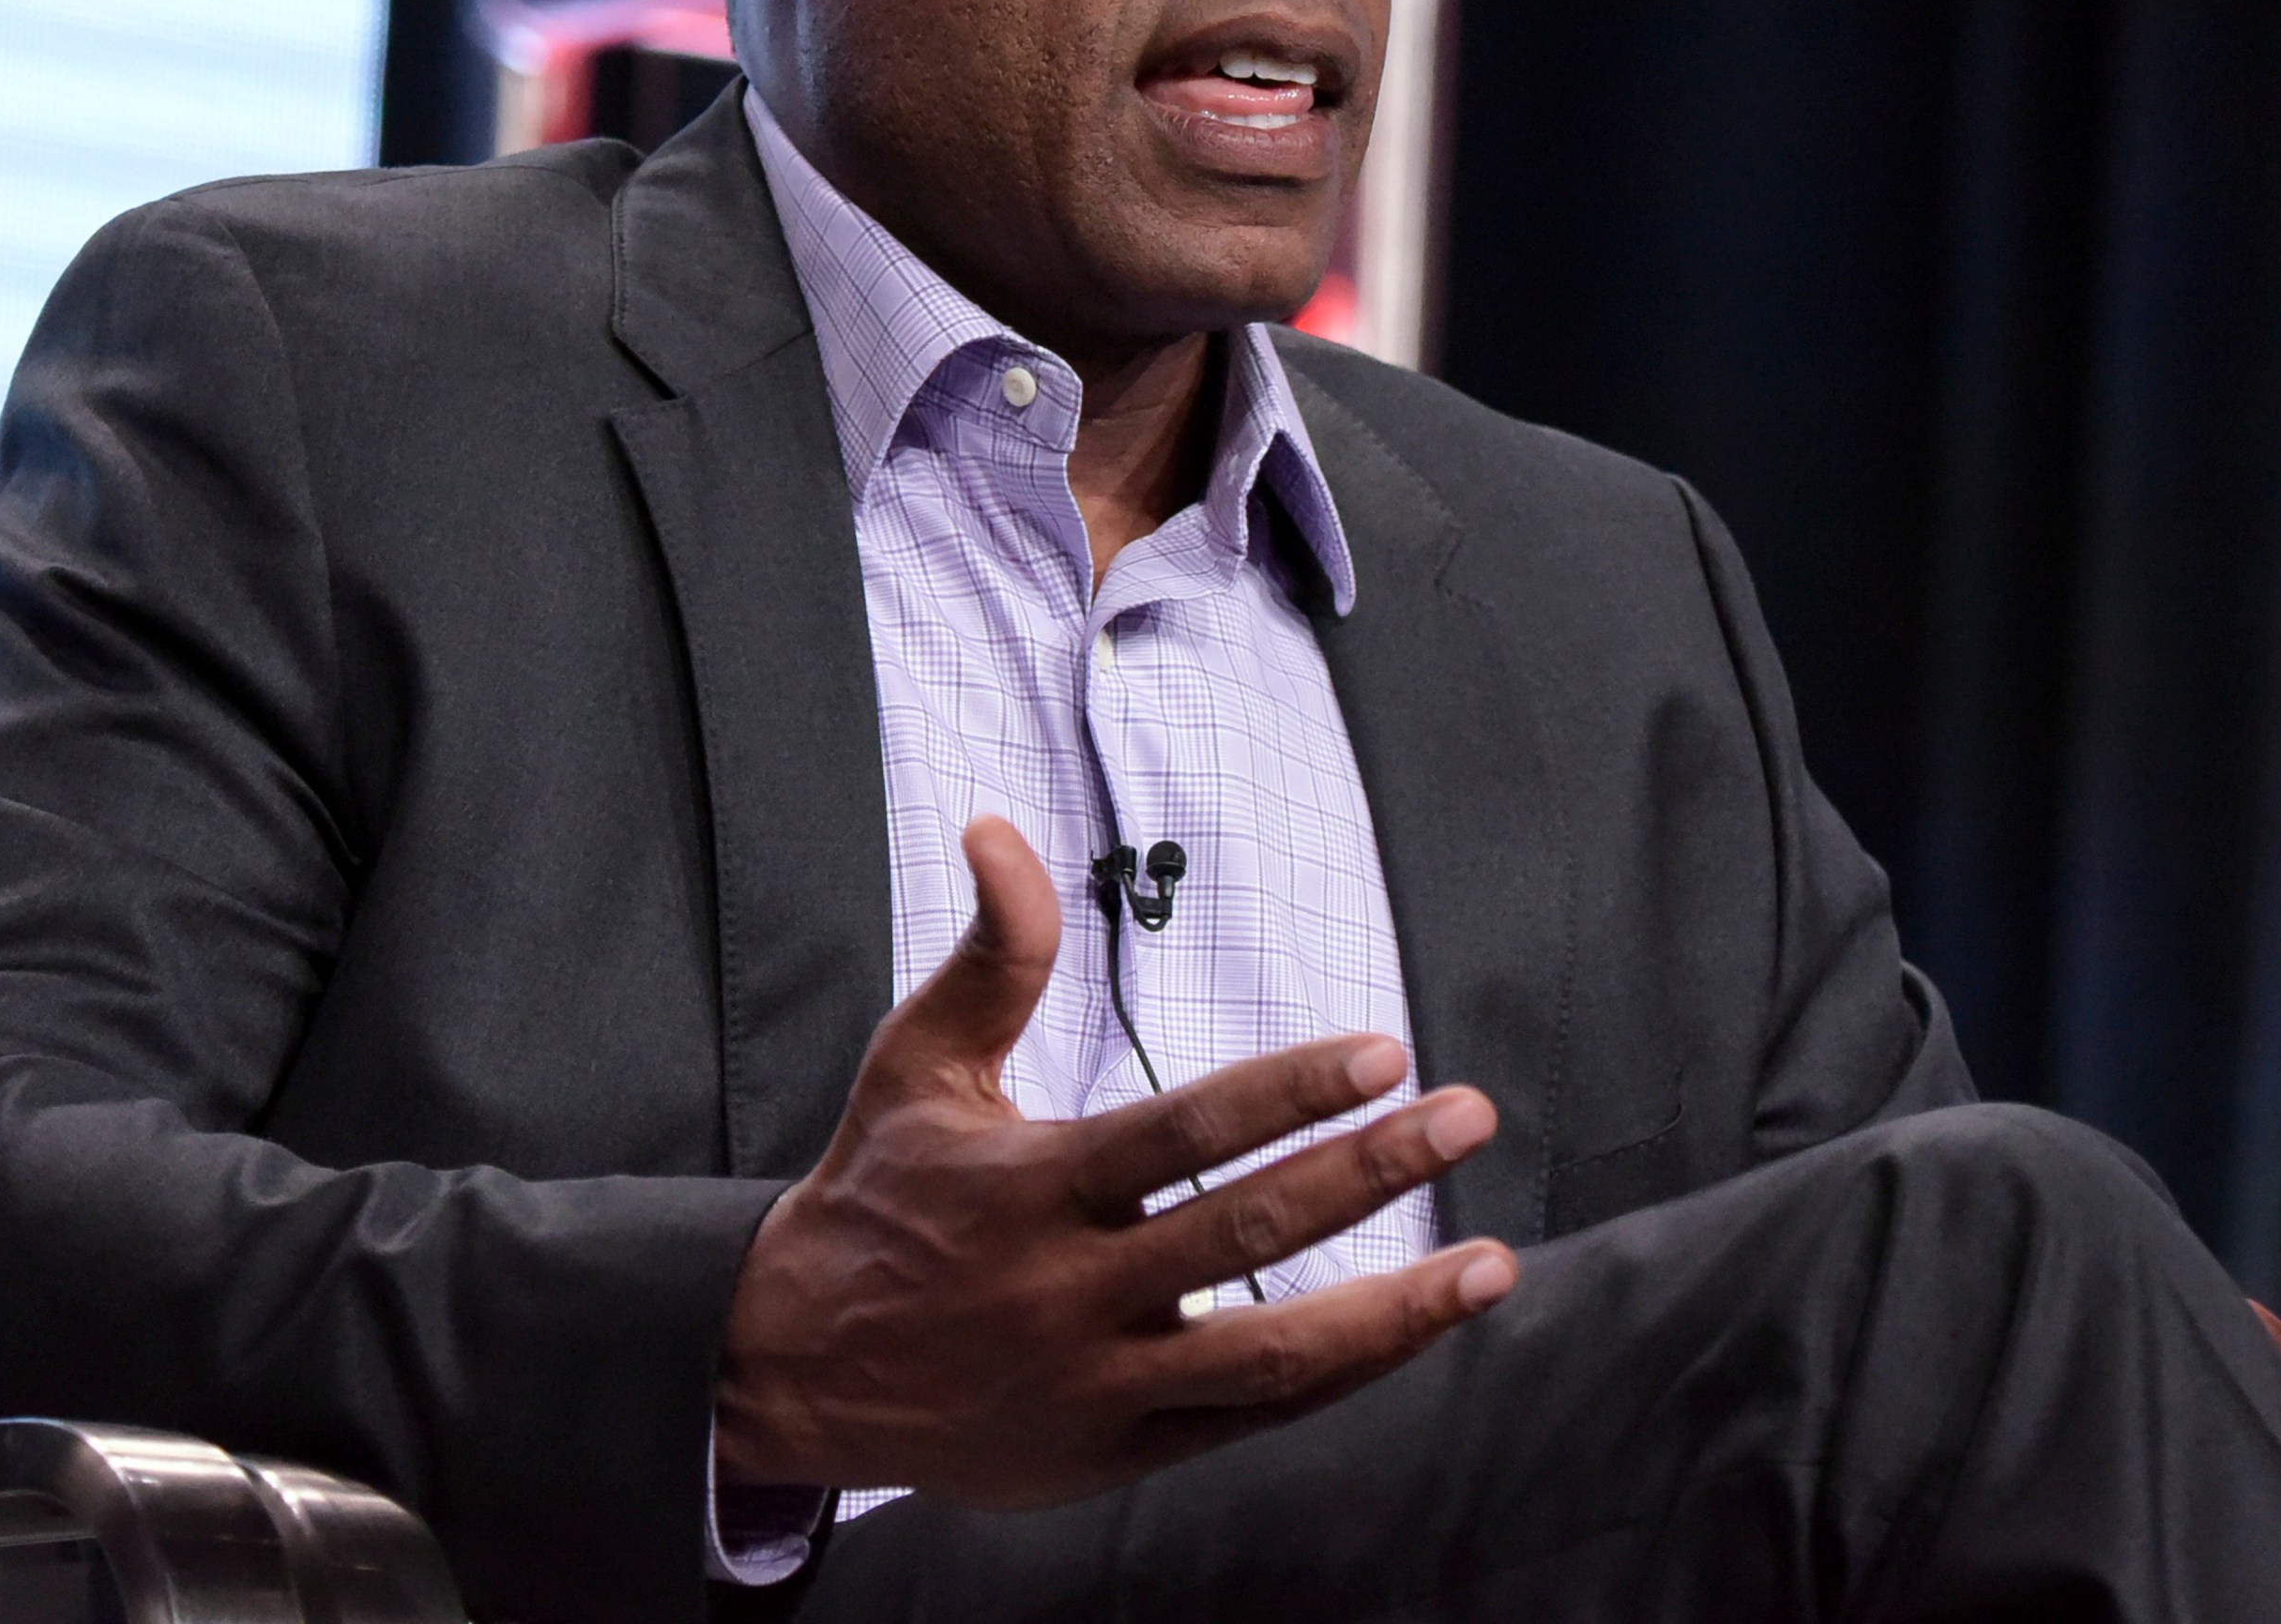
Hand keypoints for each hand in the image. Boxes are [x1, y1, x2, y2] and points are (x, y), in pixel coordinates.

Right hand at [715, 815, 1518, 1505]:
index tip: (1383, 1053)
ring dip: (1394, 1311)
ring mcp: (1098, 1382)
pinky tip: (1417, 1326)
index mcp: (1030, 1188)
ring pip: (1269, 1355)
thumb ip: (992, 953)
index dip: (1288, 1092)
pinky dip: (1342, 1373)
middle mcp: (1068, 1291)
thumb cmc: (878, 1193)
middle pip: (1244, 1232)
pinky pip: (1250, 1416)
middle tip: (1465, 1116)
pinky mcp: (1116, 1450)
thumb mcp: (918, 1062)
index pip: (1182, 1133)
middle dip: (1370, 1172)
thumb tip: (1001, 829)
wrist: (789, 1367)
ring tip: (1491, 1264)